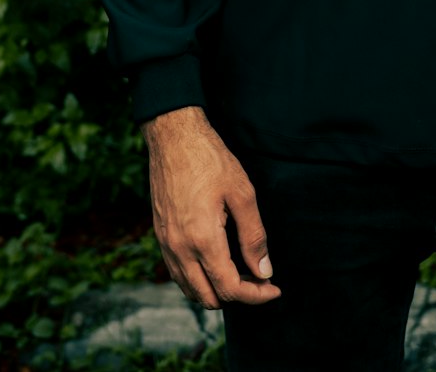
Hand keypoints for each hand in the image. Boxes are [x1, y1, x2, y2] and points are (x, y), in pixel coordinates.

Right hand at [142, 105, 281, 308]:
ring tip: (241, 271)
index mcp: (202, 239)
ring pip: (190, 290)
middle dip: (237, 295)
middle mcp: (180, 249)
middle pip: (208, 297)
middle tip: (260, 277)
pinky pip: (178, 274)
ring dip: (216, 289)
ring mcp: (166, 245)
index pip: (229, 288)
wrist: (173, 137)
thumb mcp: (242, 192)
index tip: (274, 288)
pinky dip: (199, 279)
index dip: (256, 295)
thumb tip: (264, 270)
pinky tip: (217, 261)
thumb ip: (253, 236)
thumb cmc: (210, 159)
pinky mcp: (160, 236)